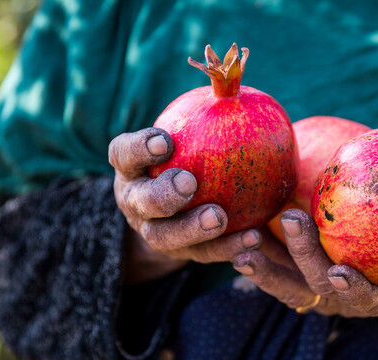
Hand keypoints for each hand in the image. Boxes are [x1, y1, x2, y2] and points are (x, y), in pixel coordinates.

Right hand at [109, 128, 261, 283]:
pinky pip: (204, 255)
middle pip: (140, 202)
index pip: (124, 154)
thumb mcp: (189, 138)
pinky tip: (254, 238)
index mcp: (132, 169)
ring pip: (165, 236)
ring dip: (192, 229)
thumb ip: (204, 118)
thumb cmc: (190, 158)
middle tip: (189, 183)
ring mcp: (155, 232)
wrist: (177, 210)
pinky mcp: (181, 255)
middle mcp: (135, 202)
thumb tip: (234, 85)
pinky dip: (228, 249)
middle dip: (162, 194)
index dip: (139, 148)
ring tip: (219, 217)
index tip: (165, 140)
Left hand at [232, 194, 377, 317]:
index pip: (366, 299)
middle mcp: (346, 300)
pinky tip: (241, 232)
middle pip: (318, 287)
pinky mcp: (299, 279)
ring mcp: (319, 292)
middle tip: (289, 219)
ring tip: (243, 242)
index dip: (354, 290)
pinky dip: (259, 255)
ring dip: (264, 267)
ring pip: (287, 286)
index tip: (341, 272)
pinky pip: (275, 270)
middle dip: (301, 258)